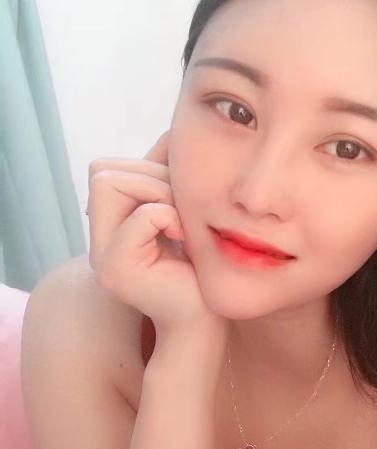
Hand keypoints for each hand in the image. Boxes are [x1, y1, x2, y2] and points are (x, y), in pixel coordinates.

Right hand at [86, 130, 226, 340]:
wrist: (207, 316)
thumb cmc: (200, 264)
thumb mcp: (182, 209)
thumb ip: (168, 175)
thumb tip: (173, 131)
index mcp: (109, 228)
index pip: (104, 169)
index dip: (144, 171)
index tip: (175, 202)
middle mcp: (97, 242)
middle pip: (103, 171)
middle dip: (152, 180)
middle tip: (180, 212)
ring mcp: (101, 258)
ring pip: (113, 184)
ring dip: (159, 195)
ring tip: (181, 225)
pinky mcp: (116, 270)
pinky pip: (144, 215)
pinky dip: (169, 218)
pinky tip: (183, 238)